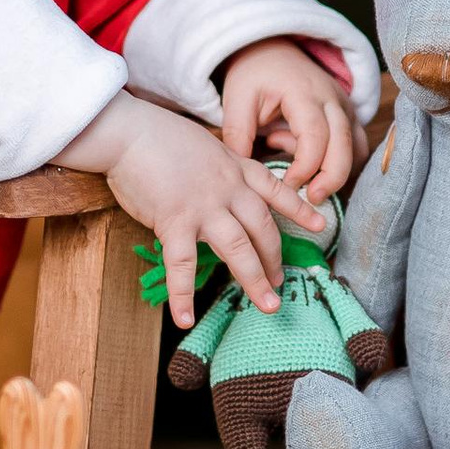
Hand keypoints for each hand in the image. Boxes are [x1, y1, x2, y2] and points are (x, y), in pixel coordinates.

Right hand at [63, 91, 324, 330]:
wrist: (130, 130)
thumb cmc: (158, 136)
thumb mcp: (204, 147)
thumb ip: (219, 169)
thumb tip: (221, 192)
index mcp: (236, 168)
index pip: (275, 190)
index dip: (299, 209)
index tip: (319, 225)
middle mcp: (229, 189)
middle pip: (263, 228)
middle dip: (275, 259)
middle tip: (280, 284)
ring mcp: (205, 206)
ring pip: (239, 248)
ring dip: (254, 280)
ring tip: (268, 306)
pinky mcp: (175, 221)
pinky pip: (183, 265)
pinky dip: (183, 294)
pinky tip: (184, 318)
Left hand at [219, 39, 359, 198]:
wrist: (273, 49)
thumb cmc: (255, 75)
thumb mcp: (237, 100)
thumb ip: (238, 136)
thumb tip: (242, 177)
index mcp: (304, 93)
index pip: (315, 137)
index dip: (305, 167)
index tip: (287, 185)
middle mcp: (332, 99)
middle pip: (345, 146)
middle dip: (331, 179)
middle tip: (310, 199)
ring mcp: (345, 107)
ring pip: (356, 149)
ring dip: (336, 170)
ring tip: (303, 174)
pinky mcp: (349, 116)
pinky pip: (356, 146)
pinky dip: (341, 163)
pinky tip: (311, 160)